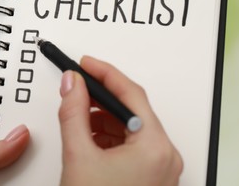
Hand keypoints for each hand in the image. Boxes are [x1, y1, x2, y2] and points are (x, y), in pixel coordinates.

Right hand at [58, 56, 182, 185]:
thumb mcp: (78, 156)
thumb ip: (73, 112)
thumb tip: (73, 83)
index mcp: (155, 149)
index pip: (132, 94)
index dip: (106, 74)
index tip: (87, 64)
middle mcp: (165, 157)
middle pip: (132, 110)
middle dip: (102, 98)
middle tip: (79, 87)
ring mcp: (161, 168)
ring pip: (132, 128)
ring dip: (104, 119)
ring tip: (80, 117)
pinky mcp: (153, 175)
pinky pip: (133, 145)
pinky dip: (111, 137)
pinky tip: (91, 137)